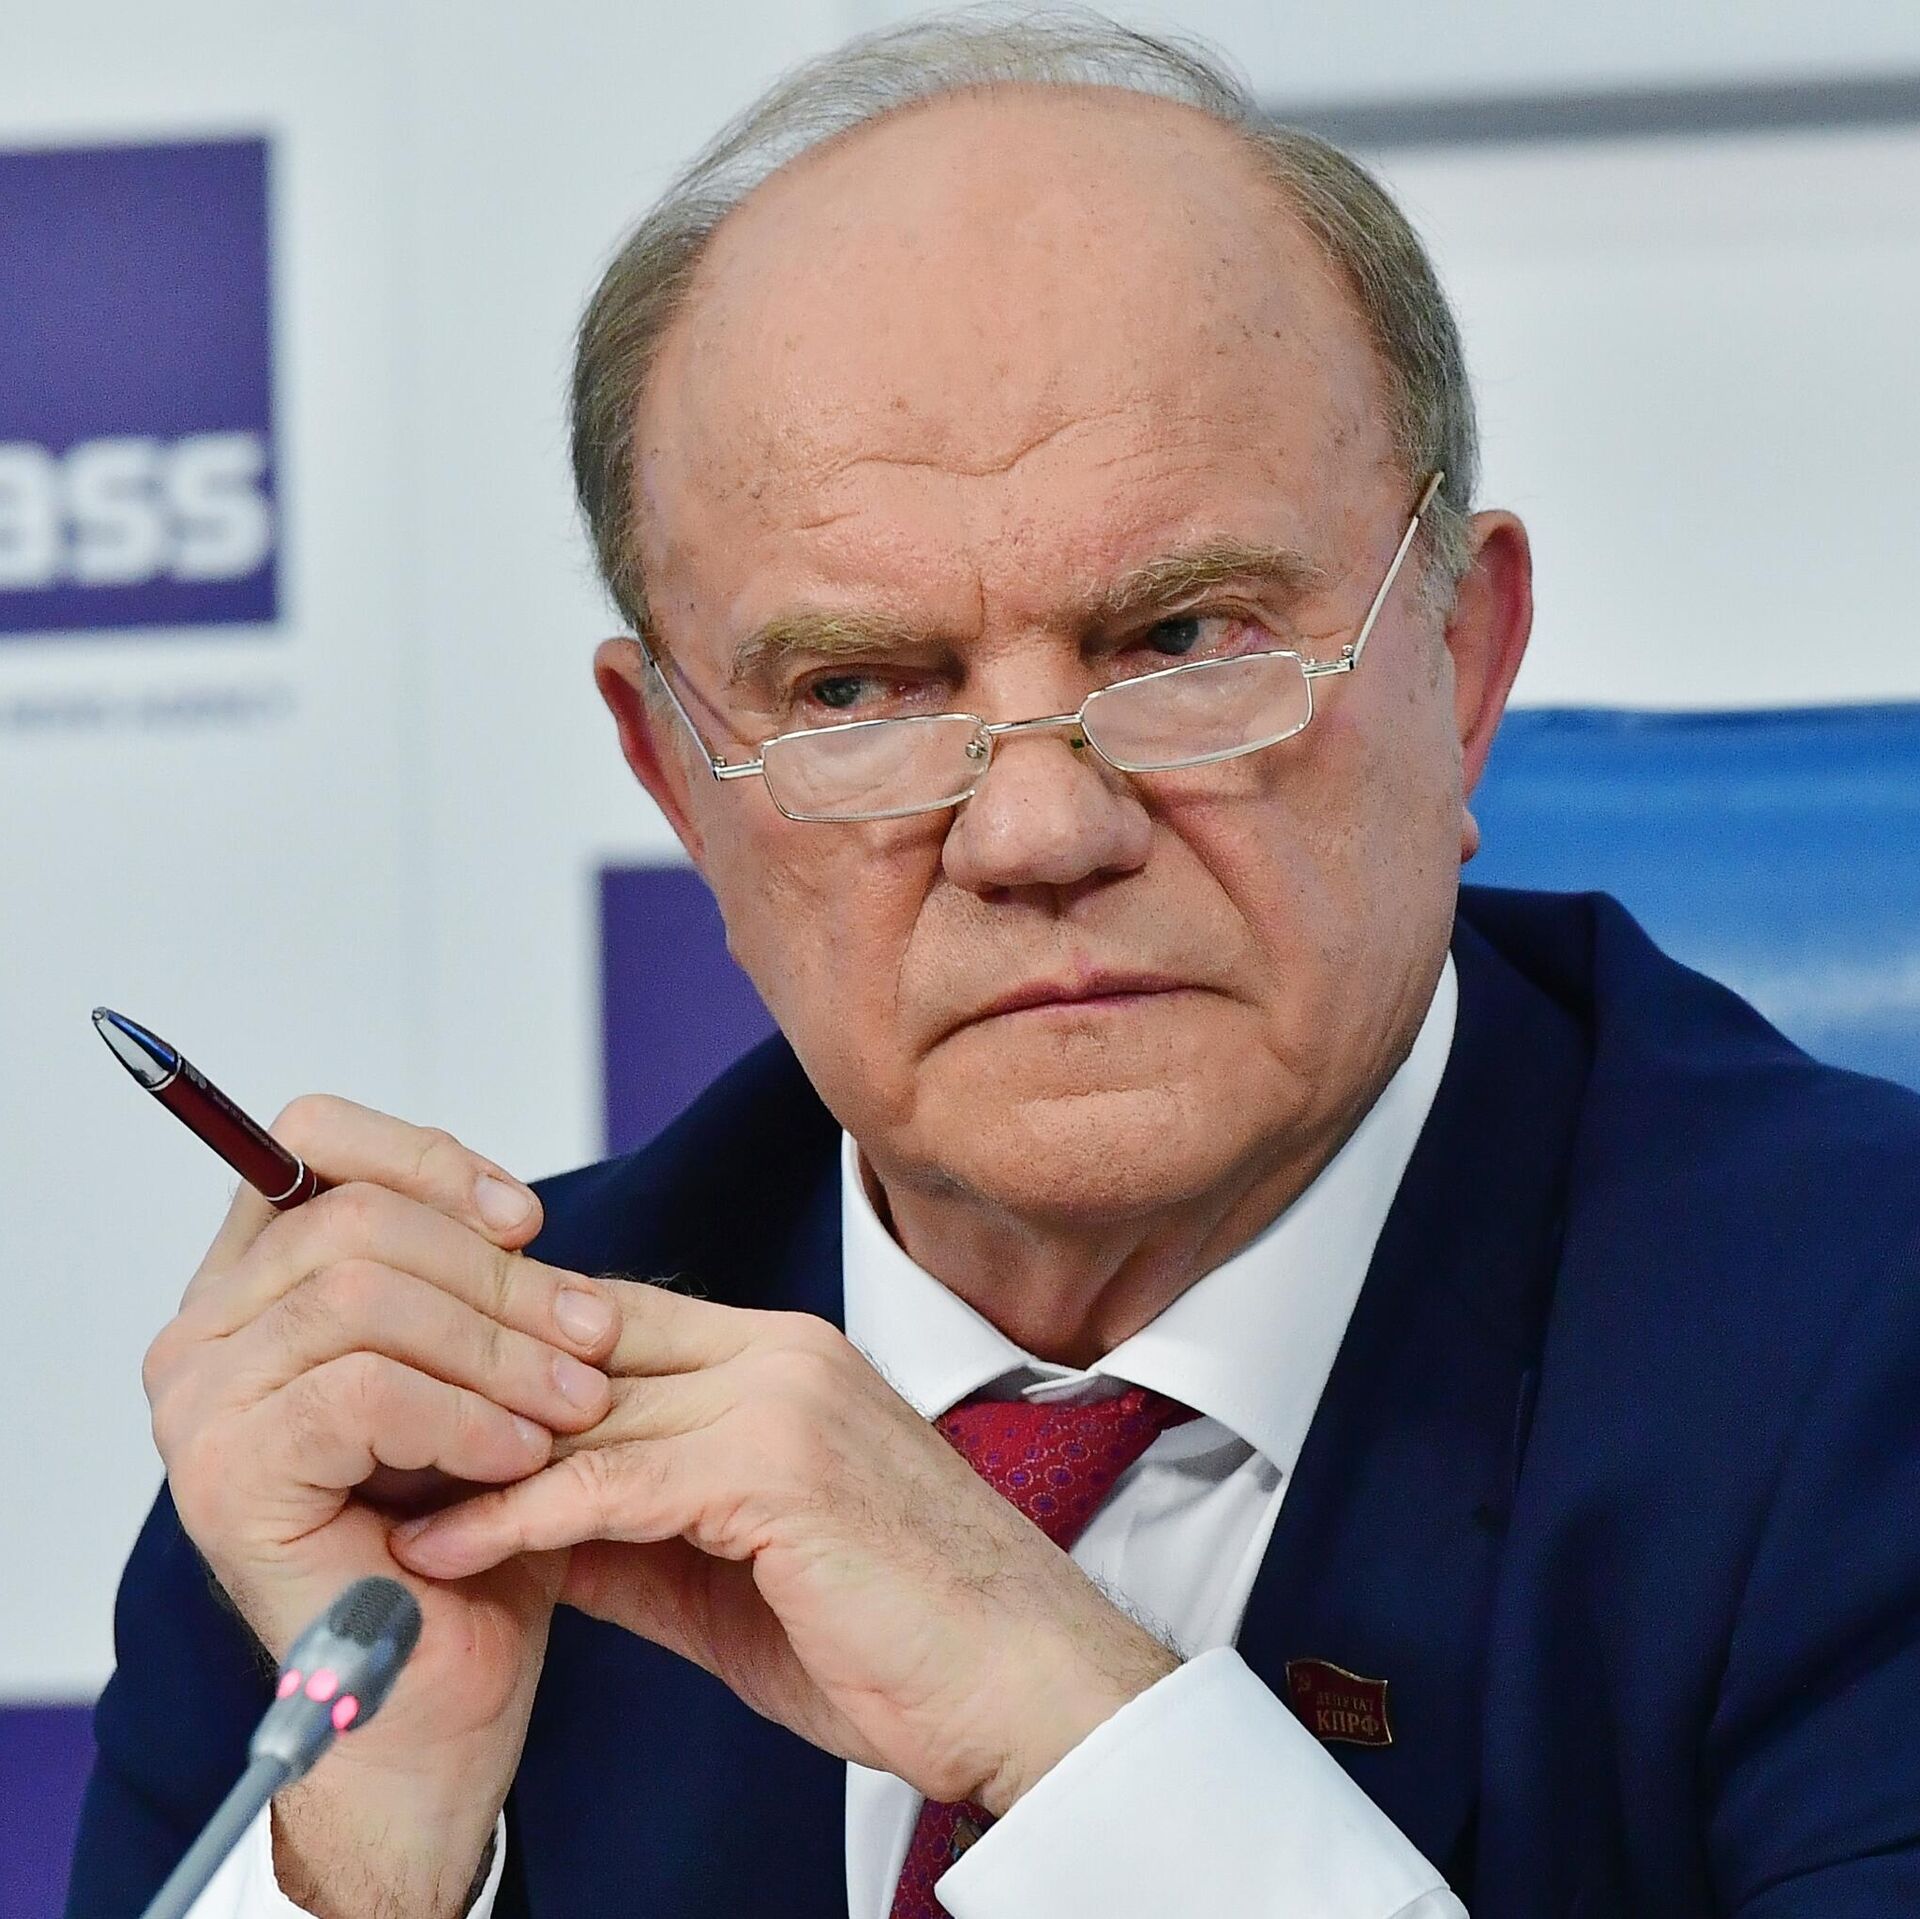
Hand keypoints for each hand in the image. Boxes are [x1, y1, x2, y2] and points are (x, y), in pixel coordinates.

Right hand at [142, 1095, 623, 1916]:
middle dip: (499, 1276)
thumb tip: (518, 1209)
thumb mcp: (478, 1368)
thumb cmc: (472, 1521)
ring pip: (365, 1298)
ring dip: (498, 1350)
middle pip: (357, 1218)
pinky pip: (362, 1392)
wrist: (444, 1689)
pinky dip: (464, 1417)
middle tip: (591, 1337)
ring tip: (576, 1405)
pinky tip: (521, 1459)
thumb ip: (467, 1279)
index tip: (529, 1218)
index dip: (428, 1158)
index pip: (311, 1142)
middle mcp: (206, 1335)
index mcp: (258, 1285)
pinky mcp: (227, 1476)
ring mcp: (202, 1406)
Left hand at [388, 1290, 1180, 1817]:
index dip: (499, 1359)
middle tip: (355, 1432)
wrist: (1025, 1687)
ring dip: (466, 1449)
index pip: (610, 1324)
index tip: (405, 1404)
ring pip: (584, 1405)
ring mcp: (785, 1398)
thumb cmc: (898, 1639)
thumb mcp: (736, 1576)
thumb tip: (519, 1526)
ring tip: (365, 1485)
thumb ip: (636, 1531)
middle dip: (462, 1387)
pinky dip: (517, 1516)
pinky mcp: (780, 1466)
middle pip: (581, 1345)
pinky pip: (614, 1480)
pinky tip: (441, 1547)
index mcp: (784, 1358)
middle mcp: (783, 1352)